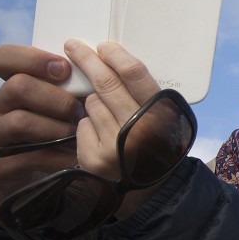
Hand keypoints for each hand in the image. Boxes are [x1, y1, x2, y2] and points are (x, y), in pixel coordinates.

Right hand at [0, 45, 83, 224]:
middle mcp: (0, 104)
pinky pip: (29, 156)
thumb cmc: (58, 126)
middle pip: (17, 85)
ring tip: (78, 134)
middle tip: (78, 109)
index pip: (2, 57)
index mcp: (13, 81)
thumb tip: (104, 68)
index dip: (32, 58)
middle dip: (56, 97)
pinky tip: (75, 156)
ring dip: (57, 127)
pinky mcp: (0, 163)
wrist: (39, 175)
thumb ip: (72, 83)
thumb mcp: (63, 100)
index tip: (64, 67)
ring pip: (20, 121)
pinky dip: (57, 155)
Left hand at [64, 40, 164, 216]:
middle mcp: (138, 130)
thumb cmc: (158, 147)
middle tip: (72, 46)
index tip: (103, 46)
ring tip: (106, 114)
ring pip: (90, 104)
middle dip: (86, 61)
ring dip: (93, 102)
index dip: (115, 55)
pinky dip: (87, 126)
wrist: (152, 193)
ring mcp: (113, 146)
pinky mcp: (93, 159)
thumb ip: (147, 96)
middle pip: (105, 84)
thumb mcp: (165, 120)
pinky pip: (81, 126)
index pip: (134, 75)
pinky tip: (99, 136)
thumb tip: (113, 62)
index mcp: (161, 115)